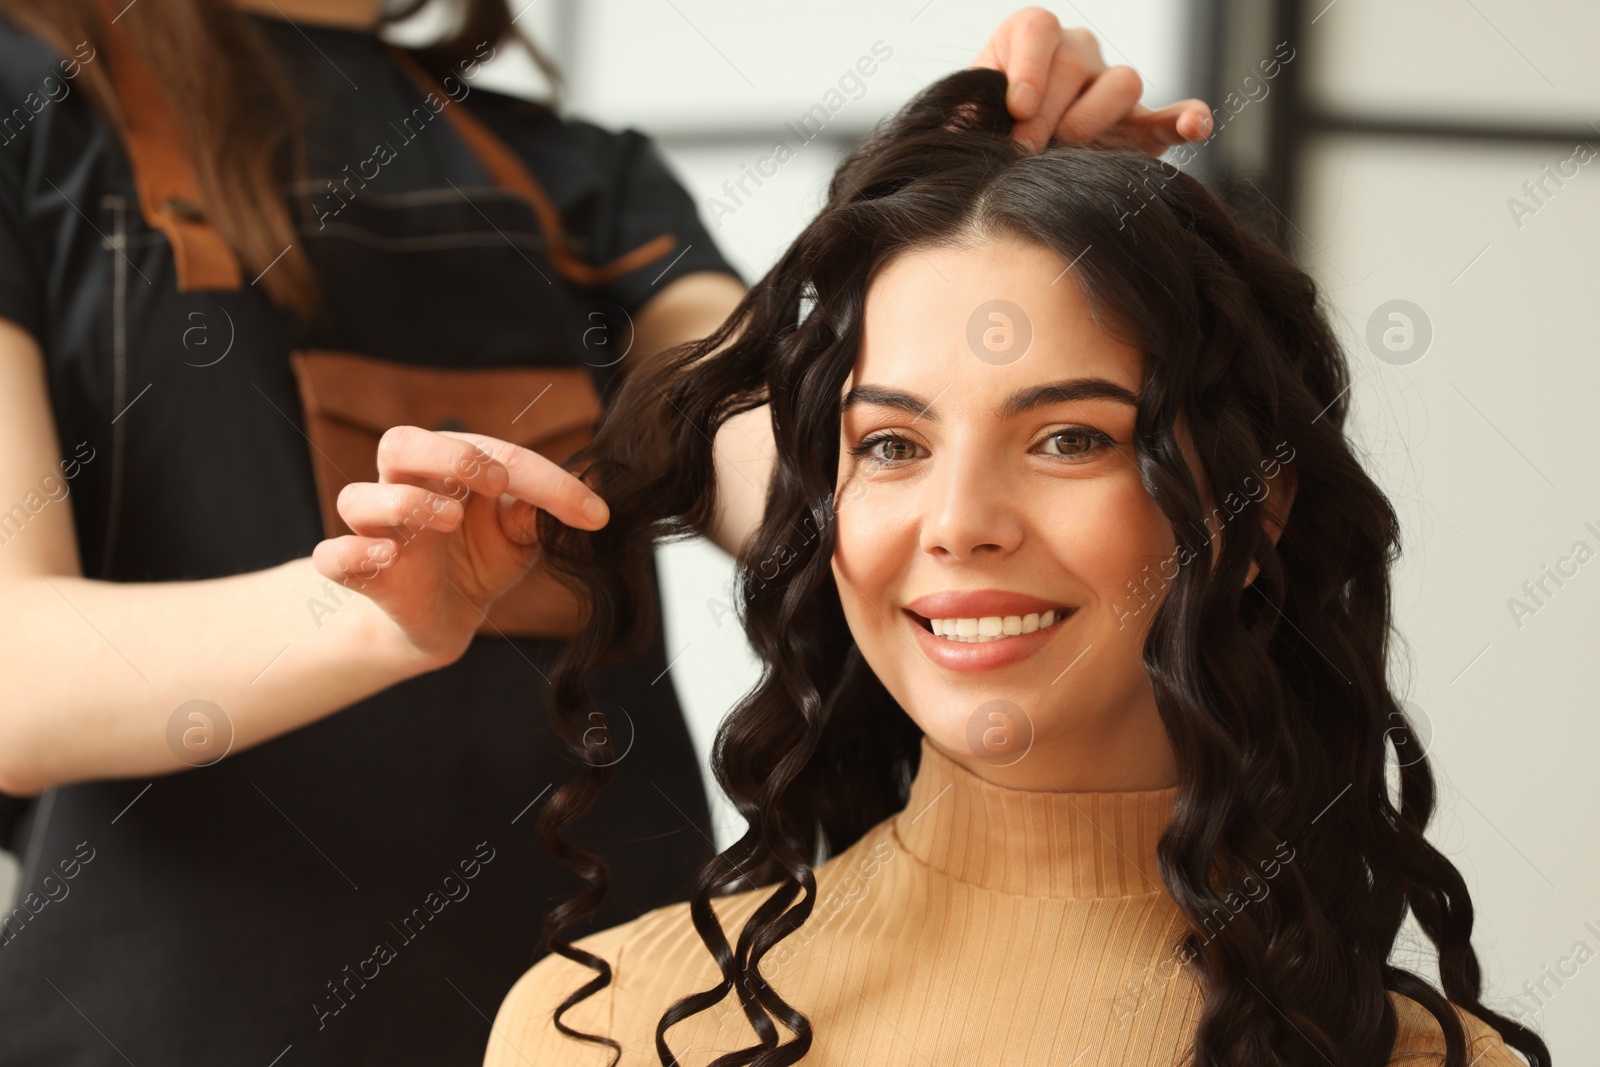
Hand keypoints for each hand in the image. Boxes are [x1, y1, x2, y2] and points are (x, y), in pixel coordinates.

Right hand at [309, 426, 608, 668]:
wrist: (446, 620)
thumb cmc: (482, 560)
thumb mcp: (522, 537)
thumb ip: (540, 514)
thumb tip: (584, 498)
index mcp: (451, 471)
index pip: (491, 453)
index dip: (546, 480)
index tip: (594, 514)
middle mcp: (407, 490)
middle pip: (400, 444)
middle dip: (448, 455)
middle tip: (497, 480)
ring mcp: (377, 533)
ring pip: (356, 498)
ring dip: (405, 504)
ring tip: (450, 521)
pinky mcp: (358, 576)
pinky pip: (330, 559)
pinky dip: (353, 554)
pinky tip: (389, 558)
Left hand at [974, 7, 1212, 154]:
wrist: (1002, 167)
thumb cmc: (979, 136)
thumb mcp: (965, 116)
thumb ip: (967, 112)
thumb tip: (967, 124)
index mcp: (1031, 39)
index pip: (1038, 30)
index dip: (1029, 67)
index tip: (1017, 109)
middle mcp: (1076, 54)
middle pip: (1074, 62)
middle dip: (1047, 111)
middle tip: (1024, 151)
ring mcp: (1110, 88)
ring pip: (1122, 81)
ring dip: (1093, 118)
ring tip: (1069, 149)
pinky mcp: (1139, 127)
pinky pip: (1170, 115)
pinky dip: (1186, 118)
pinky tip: (1194, 127)